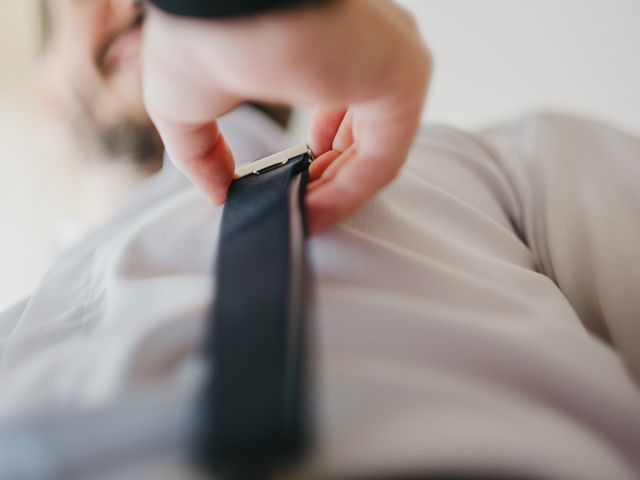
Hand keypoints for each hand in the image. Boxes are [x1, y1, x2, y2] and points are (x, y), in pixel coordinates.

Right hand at [142, 0, 431, 232]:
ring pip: (378, 147)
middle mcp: (369, 44)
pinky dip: (349, 193)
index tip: (296, 185)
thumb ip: (202, 152)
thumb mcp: (183, 104)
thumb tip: (217, 192)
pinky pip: (384, 156)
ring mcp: (391, 58)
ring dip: (339, 191)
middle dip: (332, 176)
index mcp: (330, 39)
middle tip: (300, 205)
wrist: (215, 0)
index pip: (344, 105)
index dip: (321, 155)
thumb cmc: (198, 30)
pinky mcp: (403, 79)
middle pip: (366, 130)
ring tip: (303, 216)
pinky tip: (311, 214)